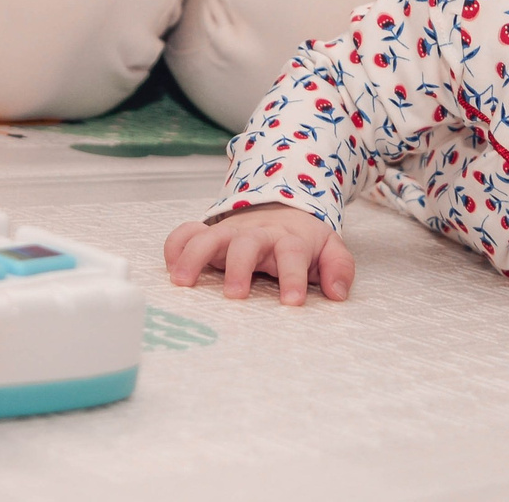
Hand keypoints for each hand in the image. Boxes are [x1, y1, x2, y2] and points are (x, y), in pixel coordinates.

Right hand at [164, 205, 354, 306]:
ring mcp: (231, 231)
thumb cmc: (305, 239)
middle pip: (246, 242)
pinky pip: (187, 233)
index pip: (292, 254)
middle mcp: (257, 233)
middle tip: (235, 295)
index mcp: (289, 239)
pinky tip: (170, 267)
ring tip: (182, 282)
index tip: (291, 302)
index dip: (293, 277)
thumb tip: (338, 293)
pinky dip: (175, 245)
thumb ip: (338, 269)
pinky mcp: (211, 232)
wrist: (284, 207)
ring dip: (194, 256)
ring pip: (210, 236)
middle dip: (239, 267)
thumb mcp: (331, 249)